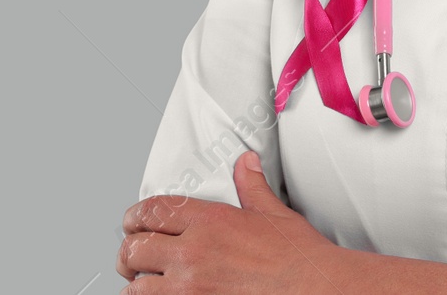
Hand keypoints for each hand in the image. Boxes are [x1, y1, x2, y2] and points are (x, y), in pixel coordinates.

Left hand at [117, 150, 347, 292]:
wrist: (317, 290)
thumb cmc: (298, 260)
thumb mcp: (273, 213)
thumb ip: (252, 186)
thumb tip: (246, 163)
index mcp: (209, 221)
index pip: (152, 211)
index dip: (134, 217)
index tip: (132, 223)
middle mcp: (194, 252)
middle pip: (135, 248)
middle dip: (128, 252)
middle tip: (130, 256)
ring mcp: (192, 288)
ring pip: (138, 287)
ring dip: (136, 284)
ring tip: (140, 284)